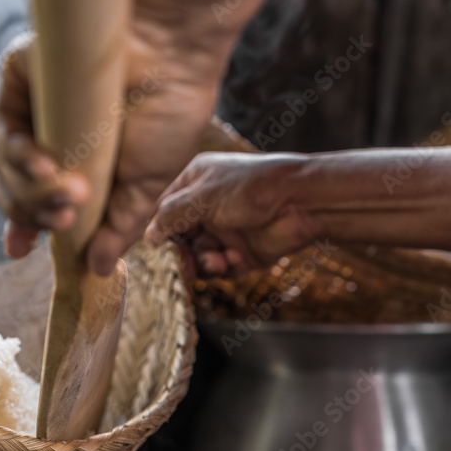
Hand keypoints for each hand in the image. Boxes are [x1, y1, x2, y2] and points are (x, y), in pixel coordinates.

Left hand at [0, 0, 282, 275]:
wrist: (174, 56)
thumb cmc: (169, 113)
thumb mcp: (145, 188)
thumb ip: (117, 229)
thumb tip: (96, 269)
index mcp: (73, 164)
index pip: (33, 204)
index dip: (24, 227)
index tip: (20, 251)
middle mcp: (47, 139)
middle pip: (13, 193)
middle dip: (36, 215)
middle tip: (67, 221)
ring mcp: (30, 110)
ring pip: (3, 168)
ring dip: (32, 191)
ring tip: (72, 192)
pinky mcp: (17, 79)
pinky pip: (0, 130)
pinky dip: (20, 156)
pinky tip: (47, 165)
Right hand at [147, 152, 319, 274]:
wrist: (300, 202)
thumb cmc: (250, 188)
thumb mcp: (202, 196)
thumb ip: (171, 215)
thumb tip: (149, 235)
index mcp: (196, 183)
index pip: (166, 210)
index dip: (160, 230)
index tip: (156, 248)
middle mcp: (209, 206)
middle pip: (181, 238)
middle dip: (182, 253)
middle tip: (182, 266)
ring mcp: (227, 230)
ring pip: (200, 255)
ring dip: (204, 262)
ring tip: (215, 260)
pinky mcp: (243, 252)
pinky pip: (222, 267)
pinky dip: (224, 267)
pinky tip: (233, 260)